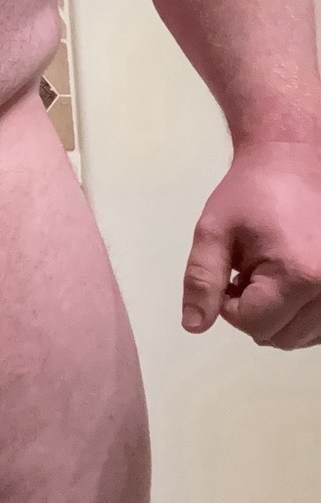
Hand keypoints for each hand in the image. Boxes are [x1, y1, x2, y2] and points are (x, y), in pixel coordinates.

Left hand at [182, 141, 320, 348]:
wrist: (292, 164)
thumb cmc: (250, 194)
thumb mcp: (213, 232)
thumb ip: (202, 280)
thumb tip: (194, 325)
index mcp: (298, 276)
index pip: (254, 325)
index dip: (229, 306)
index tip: (229, 275)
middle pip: (281, 337)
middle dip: (254, 314)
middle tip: (246, 275)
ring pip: (302, 337)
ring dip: (277, 316)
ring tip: (267, 274)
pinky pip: (320, 326)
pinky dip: (299, 316)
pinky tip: (286, 284)